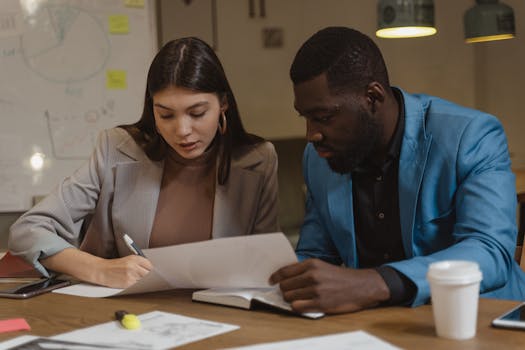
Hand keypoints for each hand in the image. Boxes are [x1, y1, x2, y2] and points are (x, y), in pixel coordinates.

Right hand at [41, 248, 153, 287]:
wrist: (101, 270)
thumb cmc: (114, 266)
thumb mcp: (128, 260)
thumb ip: (139, 264)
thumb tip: (151, 271)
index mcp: (135, 258)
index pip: (150, 265)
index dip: (150, 270)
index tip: (150, 273)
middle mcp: (134, 265)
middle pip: (149, 274)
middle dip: (148, 277)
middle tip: (146, 279)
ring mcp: (131, 274)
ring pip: (144, 281)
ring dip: (143, 283)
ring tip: (137, 281)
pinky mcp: (127, 283)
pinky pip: (137, 286)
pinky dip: (136, 286)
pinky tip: (132, 284)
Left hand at [269, 258, 389, 313]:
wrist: (361, 286)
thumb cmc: (341, 277)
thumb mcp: (323, 266)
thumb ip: (305, 270)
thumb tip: (285, 276)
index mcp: (312, 264)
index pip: (285, 271)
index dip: (275, 277)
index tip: (271, 281)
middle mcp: (312, 276)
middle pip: (285, 285)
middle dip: (284, 290)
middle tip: (288, 292)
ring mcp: (316, 290)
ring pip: (289, 297)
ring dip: (290, 299)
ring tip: (299, 298)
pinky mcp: (320, 304)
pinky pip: (297, 307)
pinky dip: (297, 307)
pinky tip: (303, 305)